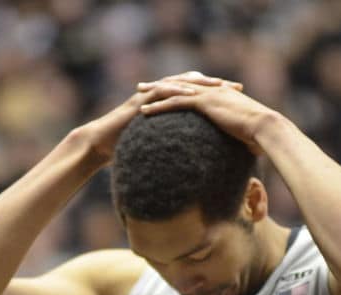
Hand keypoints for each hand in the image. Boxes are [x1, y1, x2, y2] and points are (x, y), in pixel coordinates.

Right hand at [77, 74, 234, 164]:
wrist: (101, 144)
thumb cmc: (126, 148)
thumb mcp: (157, 148)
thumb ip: (174, 150)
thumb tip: (193, 166)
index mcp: (168, 105)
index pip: (197, 96)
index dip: (218, 98)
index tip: (239, 101)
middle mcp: (161, 96)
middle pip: (193, 84)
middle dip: (216, 85)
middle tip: (237, 88)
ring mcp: (150, 95)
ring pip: (179, 83)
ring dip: (200, 83)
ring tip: (220, 85)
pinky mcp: (140, 100)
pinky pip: (161, 91)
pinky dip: (176, 90)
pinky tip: (191, 92)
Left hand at [137, 72, 278, 154]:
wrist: (266, 128)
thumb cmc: (260, 135)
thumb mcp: (243, 133)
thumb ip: (234, 136)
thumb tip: (237, 152)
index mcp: (222, 94)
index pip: (194, 88)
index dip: (178, 89)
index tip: (163, 91)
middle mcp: (214, 89)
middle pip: (180, 84)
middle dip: (160, 85)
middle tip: (143, 87)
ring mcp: (209, 94)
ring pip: (174, 90)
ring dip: (154, 92)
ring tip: (138, 95)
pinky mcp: (205, 102)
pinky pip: (176, 103)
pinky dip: (159, 106)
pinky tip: (144, 112)